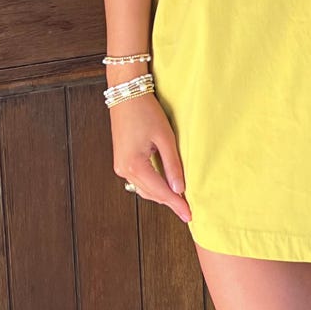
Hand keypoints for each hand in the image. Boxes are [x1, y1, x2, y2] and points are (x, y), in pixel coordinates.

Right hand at [111, 95, 189, 223]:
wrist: (126, 94)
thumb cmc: (145, 111)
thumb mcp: (165, 137)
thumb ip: (172, 165)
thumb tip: (180, 188)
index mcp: (134, 165)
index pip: (160, 192)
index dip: (176, 204)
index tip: (189, 215)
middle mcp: (124, 170)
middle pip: (151, 194)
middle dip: (170, 202)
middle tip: (187, 209)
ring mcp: (120, 166)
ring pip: (144, 189)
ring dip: (161, 194)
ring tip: (180, 199)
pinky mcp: (121, 161)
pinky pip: (139, 180)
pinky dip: (153, 185)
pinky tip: (165, 185)